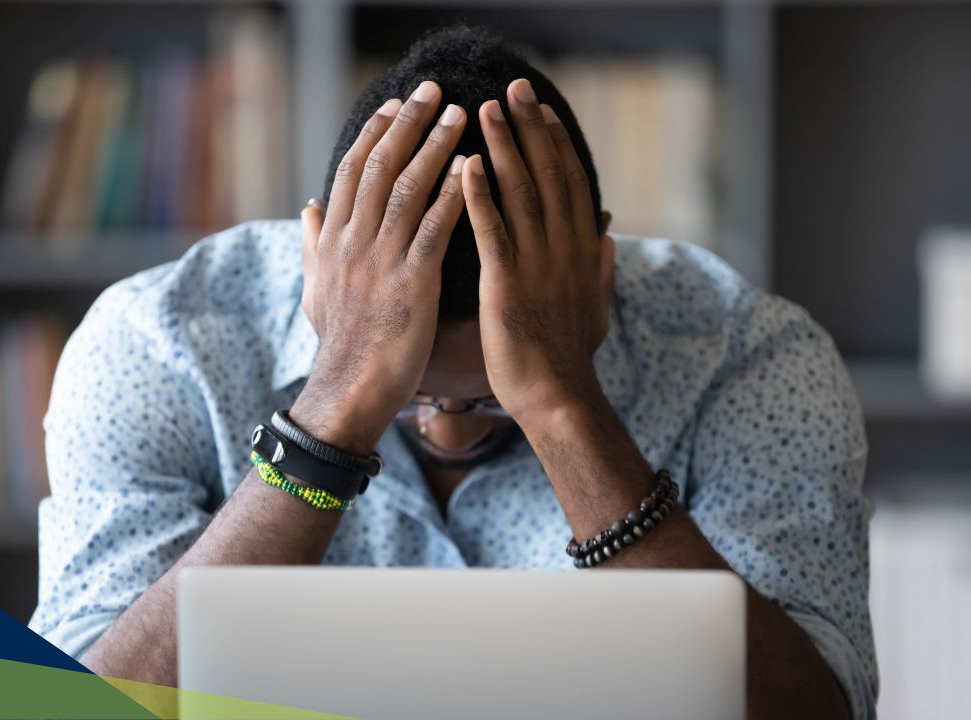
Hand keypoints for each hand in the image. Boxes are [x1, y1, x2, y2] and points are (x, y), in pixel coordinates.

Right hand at [292, 80, 467, 453]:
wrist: (350, 388)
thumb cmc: (340, 342)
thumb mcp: (316, 289)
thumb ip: (312, 244)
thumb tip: (307, 207)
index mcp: (333, 240)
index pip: (352, 171)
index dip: (374, 133)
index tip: (395, 104)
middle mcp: (353, 241)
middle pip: (379, 166)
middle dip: (407, 124)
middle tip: (433, 90)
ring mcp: (381, 260)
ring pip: (407, 189)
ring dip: (434, 147)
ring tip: (460, 115)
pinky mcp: (411, 283)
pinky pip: (433, 229)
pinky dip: (453, 195)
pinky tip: (473, 168)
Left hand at [461, 78, 615, 421]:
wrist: (558, 398)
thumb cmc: (570, 357)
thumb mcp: (597, 308)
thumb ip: (600, 270)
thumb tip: (609, 240)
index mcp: (582, 251)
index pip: (571, 183)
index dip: (556, 143)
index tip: (541, 110)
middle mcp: (564, 249)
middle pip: (548, 175)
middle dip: (529, 128)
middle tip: (512, 88)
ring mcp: (537, 264)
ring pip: (520, 193)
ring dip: (502, 148)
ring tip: (483, 111)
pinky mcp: (507, 284)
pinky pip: (492, 231)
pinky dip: (479, 196)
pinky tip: (464, 167)